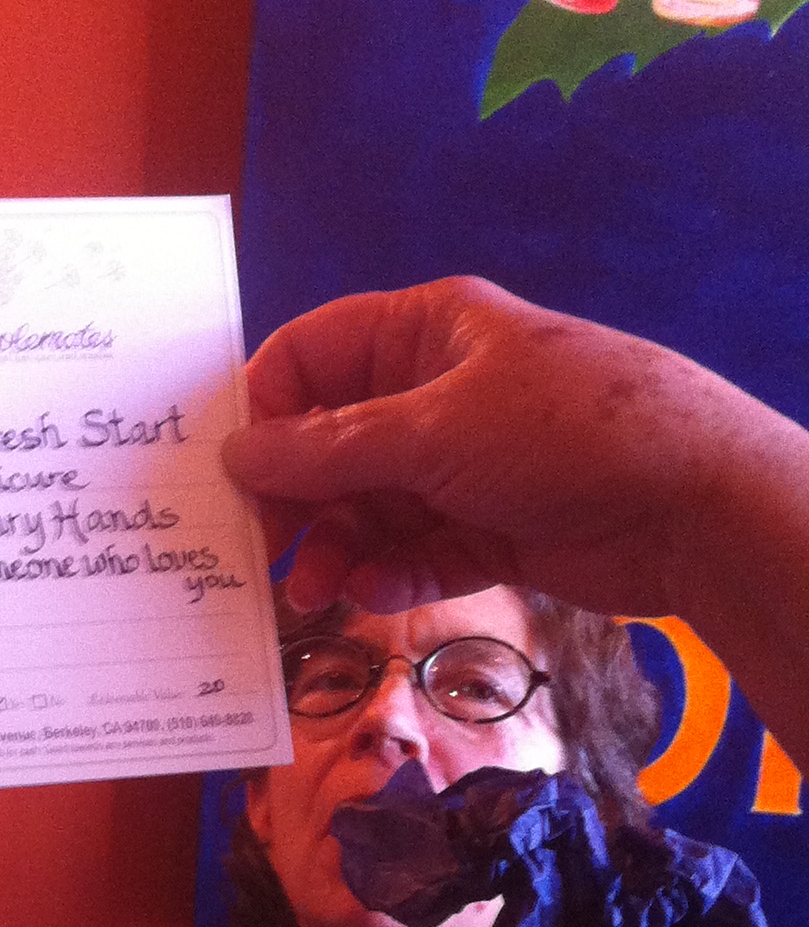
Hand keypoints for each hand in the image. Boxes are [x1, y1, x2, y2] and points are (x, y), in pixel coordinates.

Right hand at [221, 276, 782, 619]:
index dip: (265, 410)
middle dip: (296, 498)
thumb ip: (327, 449)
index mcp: (423, 331)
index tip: (232, 472)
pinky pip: (415, 553)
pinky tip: (372, 595)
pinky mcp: (490, 530)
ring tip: (314, 592)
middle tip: (265, 549)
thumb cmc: (565, 430)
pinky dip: (388, 575)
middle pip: (331, 443)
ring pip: (369, 508)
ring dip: (335, 549)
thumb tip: (236, 454)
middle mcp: (436, 393)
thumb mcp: (432, 430)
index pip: (311, 356)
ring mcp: (464, 465)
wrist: (693, 504)